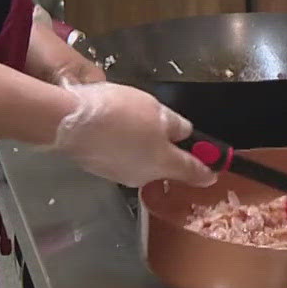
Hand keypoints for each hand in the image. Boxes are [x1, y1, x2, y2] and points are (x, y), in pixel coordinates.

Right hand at [48, 82, 216, 188]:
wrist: (70, 122)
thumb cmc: (119, 113)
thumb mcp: (157, 111)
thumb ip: (176, 125)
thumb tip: (185, 134)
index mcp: (164, 163)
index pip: (194, 172)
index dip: (207, 169)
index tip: (216, 170)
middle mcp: (145, 176)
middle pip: (166, 166)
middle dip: (169, 151)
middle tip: (166, 127)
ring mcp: (121, 175)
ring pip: (142, 161)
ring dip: (144, 146)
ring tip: (135, 120)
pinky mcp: (101, 169)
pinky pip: (122, 158)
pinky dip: (124, 146)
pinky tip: (115, 128)